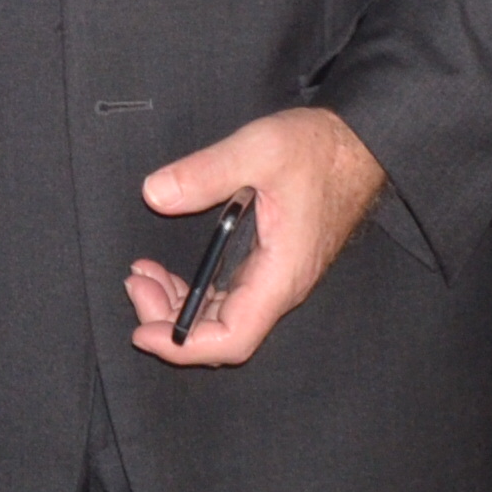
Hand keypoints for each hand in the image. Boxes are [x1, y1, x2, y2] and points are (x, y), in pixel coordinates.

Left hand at [124, 106, 383, 366]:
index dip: (185, 345)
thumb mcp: (259, 149)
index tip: (143, 331)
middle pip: (220, 335)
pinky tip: (168, 272)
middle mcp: (278, 286)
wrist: (357, 146)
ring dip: (177, 306)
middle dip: (169, 321)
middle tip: (133, 283)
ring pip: (221, 318)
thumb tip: (155, 194)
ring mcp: (274, 278)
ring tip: (142, 276)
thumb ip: (206, 171)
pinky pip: (226, 298)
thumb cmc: (318, 151)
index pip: (232, 338)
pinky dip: (192, 293)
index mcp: (280, 274)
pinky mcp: (268, 265)